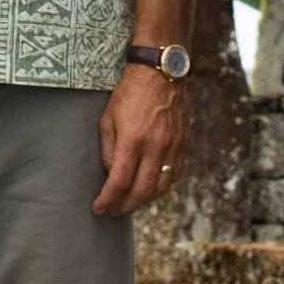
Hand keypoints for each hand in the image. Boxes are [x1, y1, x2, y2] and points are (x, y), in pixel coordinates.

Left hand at [93, 63, 188, 215]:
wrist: (160, 72)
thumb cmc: (130, 93)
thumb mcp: (108, 119)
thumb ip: (109, 151)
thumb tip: (112, 175)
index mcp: (133, 140)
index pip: (119, 182)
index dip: (108, 200)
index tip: (99, 208)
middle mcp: (156, 146)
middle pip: (142, 191)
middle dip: (125, 206)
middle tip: (114, 211)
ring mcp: (173, 146)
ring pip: (161, 187)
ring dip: (145, 200)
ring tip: (131, 202)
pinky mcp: (184, 143)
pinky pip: (175, 174)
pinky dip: (162, 187)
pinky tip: (151, 188)